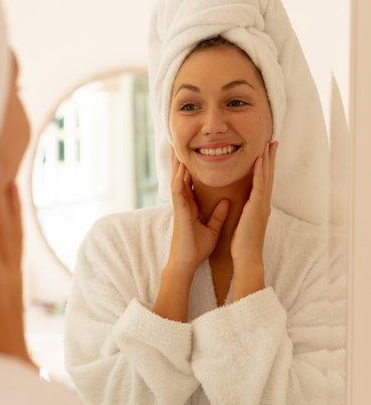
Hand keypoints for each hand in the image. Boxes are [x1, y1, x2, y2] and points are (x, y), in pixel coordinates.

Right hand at [168, 146, 228, 275]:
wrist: (187, 263)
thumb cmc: (196, 248)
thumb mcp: (212, 229)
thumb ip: (218, 215)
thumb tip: (227, 202)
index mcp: (190, 205)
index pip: (190, 182)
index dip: (192, 167)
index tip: (195, 153)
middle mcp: (183, 202)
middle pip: (181, 176)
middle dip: (180, 159)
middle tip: (179, 141)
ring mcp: (180, 206)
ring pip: (176, 179)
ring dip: (177, 163)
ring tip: (176, 146)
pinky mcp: (179, 211)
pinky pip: (179, 191)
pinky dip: (180, 178)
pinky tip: (182, 167)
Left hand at [231, 140, 277, 268]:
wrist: (247, 258)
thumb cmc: (244, 244)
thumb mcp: (245, 223)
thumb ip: (247, 212)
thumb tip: (247, 205)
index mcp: (260, 206)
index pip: (264, 181)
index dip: (267, 166)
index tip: (267, 151)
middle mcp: (264, 203)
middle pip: (269, 175)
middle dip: (271, 157)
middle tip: (273, 140)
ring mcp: (262, 205)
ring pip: (266, 177)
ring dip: (267, 159)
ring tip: (268, 143)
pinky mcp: (257, 208)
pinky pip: (259, 186)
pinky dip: (260, 172)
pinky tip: (259, 160)